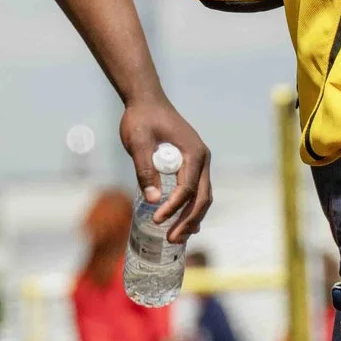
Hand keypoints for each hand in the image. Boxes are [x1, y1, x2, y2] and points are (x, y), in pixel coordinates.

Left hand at [121, 97, 211, 242]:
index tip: (157, 219)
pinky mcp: (191, 165)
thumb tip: (152, 201)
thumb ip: (145, 169)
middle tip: (171, 239)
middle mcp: (202, 159)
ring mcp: (199, 162)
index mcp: (194, 152)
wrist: (146, 101)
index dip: (173, 207)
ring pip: (203, 197)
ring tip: (175, 238)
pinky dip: (191, 209)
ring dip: (191, 219)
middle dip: (188, 221)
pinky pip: (196, 192)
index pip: (187, 188)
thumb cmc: (141, 118)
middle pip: (202, 198)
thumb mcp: (138, 141)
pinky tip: (181, 225)